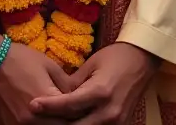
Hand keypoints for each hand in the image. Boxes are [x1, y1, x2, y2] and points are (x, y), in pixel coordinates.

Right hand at [0, 28, 71, 124]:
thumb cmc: (20, 60)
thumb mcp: (49, 66)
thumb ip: (67, 84)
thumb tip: (78, 95)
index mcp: (47, 102)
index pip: (72, 116)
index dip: (79, 112)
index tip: (84, 106)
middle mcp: (35, 120)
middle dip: (67, 120)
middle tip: (70, 112)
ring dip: (53, 123)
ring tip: (56, 115)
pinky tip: (41, 118)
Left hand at [30, 43, 158, 124]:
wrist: (143, 59)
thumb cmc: (115, 57)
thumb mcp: (91, 65)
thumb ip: (73, 84)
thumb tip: (54, 95)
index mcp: (100, 92)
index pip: (68, 105)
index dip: (48, 106)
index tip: (32, 105)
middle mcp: (108, 112)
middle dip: (56, 122)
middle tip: (38, 117)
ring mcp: (116, 122)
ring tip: (52, 119)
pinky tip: (70, 122)